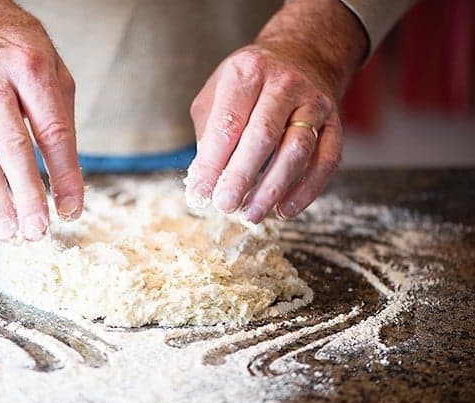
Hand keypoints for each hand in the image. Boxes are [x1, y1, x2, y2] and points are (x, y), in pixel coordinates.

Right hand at [0, 0, 83, 239]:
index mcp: (29, 67)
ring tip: (9, 232)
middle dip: (27, 195)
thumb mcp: (52, 65)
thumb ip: (60, 115)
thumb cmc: (13, 44)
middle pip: (11, 148)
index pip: (52, 131)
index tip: (72, 209)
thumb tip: (68, 175)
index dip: (64, 175)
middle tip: (38, 231)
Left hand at [185, 0, 366, 222]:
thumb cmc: (250, 83)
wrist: (302, 55)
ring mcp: (313, 102)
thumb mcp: (218, 92)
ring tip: (251, 214)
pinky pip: (325, 161)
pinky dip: (306, 191)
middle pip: (263, 136)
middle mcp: (283, 84)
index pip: (228, 124)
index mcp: (247, 72)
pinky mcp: (334, 123)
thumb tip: (202, 182)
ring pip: (297, 150)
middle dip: (241, 177)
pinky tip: (284, 210)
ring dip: (273, 188)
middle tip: (225, 205)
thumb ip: (208, 133)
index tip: (200, 193)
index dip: (212, 163)